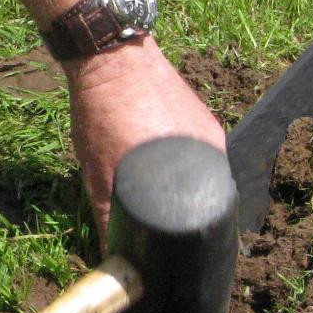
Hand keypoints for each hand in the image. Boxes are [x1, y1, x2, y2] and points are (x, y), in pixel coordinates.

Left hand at [66, 39, 226, 237]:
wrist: (108, 53)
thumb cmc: (104, 113)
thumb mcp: (99, 172)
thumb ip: (108, 216)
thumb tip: (114, 259)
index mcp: (200, 166)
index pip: (205, 216)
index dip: (188, 234)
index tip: (171, 246)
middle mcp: (213, 147)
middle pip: (203, 195)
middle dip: (181, 210)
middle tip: (156, 221)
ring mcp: (208, 127)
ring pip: (198, 170)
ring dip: (178, 182)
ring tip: (152, 188)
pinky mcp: (198, 111)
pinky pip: (192, 147)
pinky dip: (176, 158)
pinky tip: (153, 158)